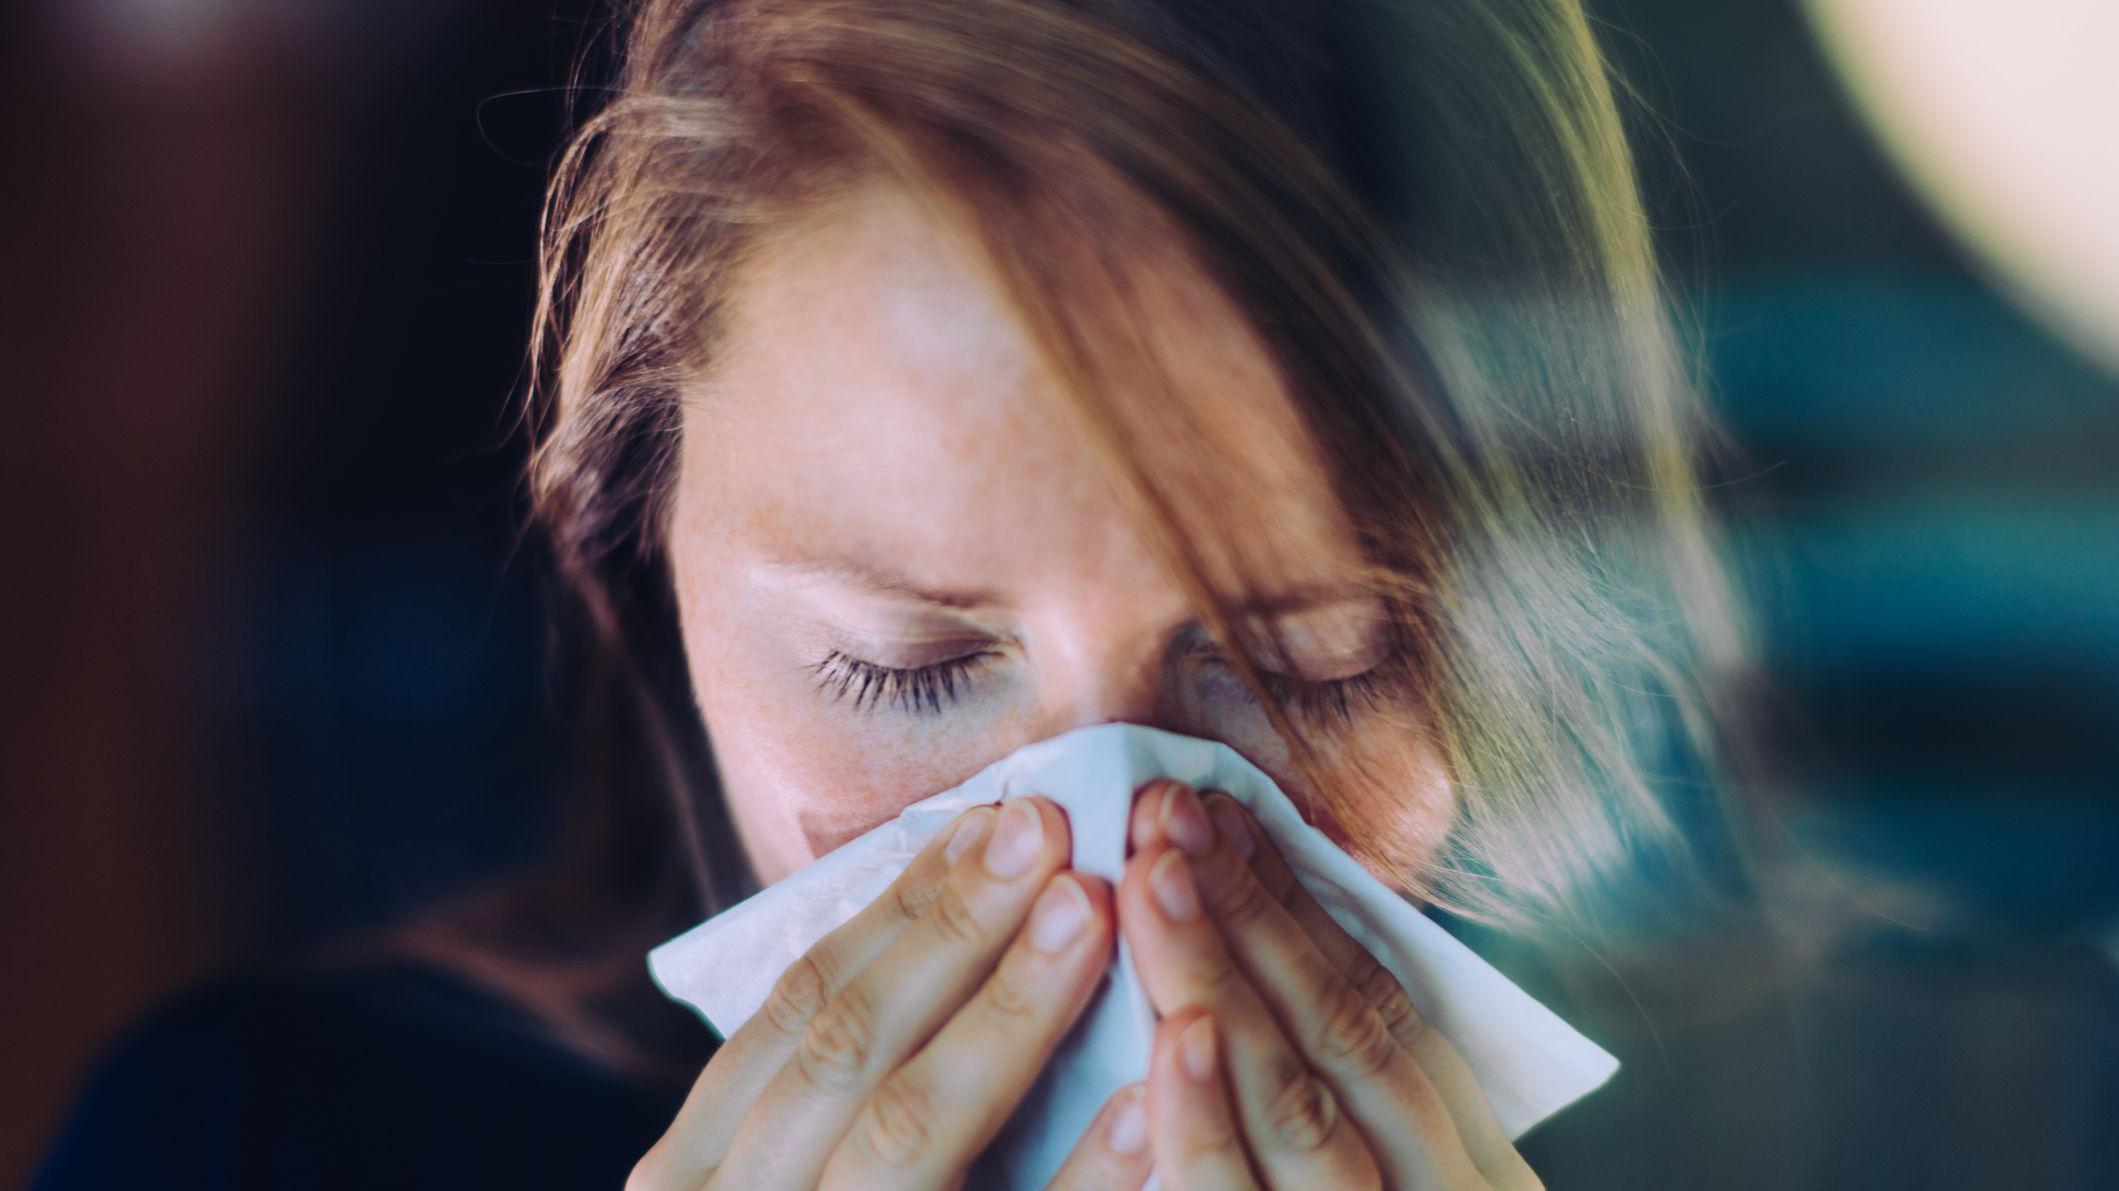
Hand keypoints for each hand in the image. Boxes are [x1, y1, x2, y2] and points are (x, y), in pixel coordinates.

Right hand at [629, 796, 1154, 1189]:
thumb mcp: (782, 1181)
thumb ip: (836, 1093)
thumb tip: (955, 921)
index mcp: (692, 1178)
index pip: (799, 1013)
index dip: (899, 912)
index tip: (996, 818)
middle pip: (842, 1053)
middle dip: (953, 934)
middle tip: (1055, 831)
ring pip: (902, 1141)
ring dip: (1005, 1020)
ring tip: (1100, 916)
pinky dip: (1078, 1177)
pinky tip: (1146, 1104)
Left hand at [1120, 780, 1542, 1189]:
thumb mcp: (1405, 1163)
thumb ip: (1344, 1090)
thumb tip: (1254, 939)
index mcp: (1468, 1158)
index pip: (1380, 1008)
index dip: (1293, 903)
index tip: (1219, 811)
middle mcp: (1438, 1184)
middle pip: (1341, 1034)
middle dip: (1249, 911)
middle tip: (1168, 810)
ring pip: (1295, 1103)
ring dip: (1218, 978)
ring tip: (1152, 876)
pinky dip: (1204, 1120)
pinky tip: (1174, 1035)